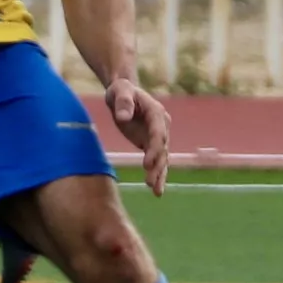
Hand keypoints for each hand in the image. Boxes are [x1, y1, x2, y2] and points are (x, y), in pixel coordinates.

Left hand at [105, 75, 171, 194]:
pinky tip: (156, 191)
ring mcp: (158, 136)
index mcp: (156, 112)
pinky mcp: (151, 144)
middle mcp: (162, 126)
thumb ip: (122, 103)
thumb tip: (123, 118)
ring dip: (159, 174)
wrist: (124, 93)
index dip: (154, 148)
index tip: (147, 163)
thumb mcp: (119, 91)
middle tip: (150, 181)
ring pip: (162, 158)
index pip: (158, 132)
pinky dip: (157, 175)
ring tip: (156, 192)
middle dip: (157, 165)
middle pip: (162, 148)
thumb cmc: (121, 91)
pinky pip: (156, 161)